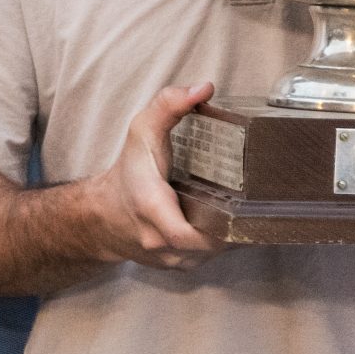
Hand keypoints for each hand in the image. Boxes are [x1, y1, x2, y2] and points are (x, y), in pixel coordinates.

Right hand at [88, 83, 226, 270]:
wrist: (103, 214)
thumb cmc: (127, 172)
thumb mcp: (142, 130)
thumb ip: (169, 104)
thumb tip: (204, 88)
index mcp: (151, 207)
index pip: (182, 234)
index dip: (213, 227)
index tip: (234, 206)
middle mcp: (158, 239)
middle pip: (207, 245)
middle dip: (231, 226)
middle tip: (251, 202)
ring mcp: (168, 258)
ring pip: (210, 254)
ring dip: (227, 236)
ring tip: (242, 211)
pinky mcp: (175, 265)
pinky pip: (205, 258)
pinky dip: (218, 243)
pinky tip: (227, 224)